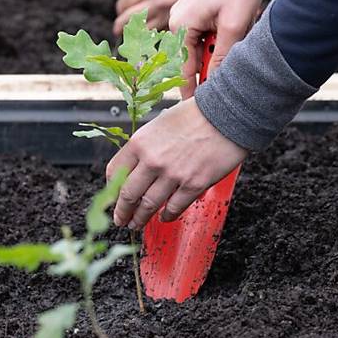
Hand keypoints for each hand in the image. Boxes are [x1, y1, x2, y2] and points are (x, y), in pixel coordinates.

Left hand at [108, 98, 248, 228]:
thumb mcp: (160, 123)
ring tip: (137, 223)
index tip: (112, 197)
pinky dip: (167, 216)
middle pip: (128, 194)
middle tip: (121, 219)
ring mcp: (172, 174)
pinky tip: (164, 217)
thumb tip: (137, 166)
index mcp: (140, 142)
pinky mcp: (193, 185)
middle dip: (122, 211)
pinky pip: (174, 208)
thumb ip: (146, 145)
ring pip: (148, 206)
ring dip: (140, 218)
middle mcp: (152, 160)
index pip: (115, 172)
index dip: (111, 189)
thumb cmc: (195, 114)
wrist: (227, 114)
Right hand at [169, 0, 275, 97]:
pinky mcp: (196, 13)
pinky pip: (205, 37)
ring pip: (201, 49)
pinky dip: (221, 40)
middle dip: (211, 68)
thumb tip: (216, 87)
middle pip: (192, 60)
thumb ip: (223, 58)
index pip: (184, 70)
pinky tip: (235, 31)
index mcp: (180, 27)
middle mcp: (177, 23)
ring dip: (219, 52)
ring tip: (237, 41)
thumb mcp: (235, 25)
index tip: (201, 111)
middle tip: (230, 70)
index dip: (193, 92)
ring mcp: (185, 17)